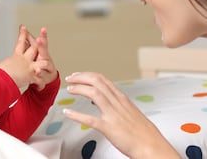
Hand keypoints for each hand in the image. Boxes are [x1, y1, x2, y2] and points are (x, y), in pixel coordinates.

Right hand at [0, 25, 39, 88]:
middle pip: (35, 47)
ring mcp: (30, 68)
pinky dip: (40, 84)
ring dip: (45, 63)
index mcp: (16, 56)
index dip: (22, 34)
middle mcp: (25, 60)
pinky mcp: (32, 77)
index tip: (23, 27)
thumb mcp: (0, 65)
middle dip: (40, 42)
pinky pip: (39, 80)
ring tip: (46, 64)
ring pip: (43, 62)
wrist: (2, 82)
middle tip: (41, 38)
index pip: (20, 42)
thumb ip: (3, 63)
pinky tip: (40, 86)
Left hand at [28, 27, 57, 89]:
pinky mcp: (44, 77)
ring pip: (44, 63)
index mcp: (41, 51)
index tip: (43, 29)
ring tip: (37, 62)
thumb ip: (28, 39)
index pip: (42, 41)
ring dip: (40, 63)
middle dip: (42, 44)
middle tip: (39, 39)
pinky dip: (39, 75)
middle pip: (44, 50)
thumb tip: (22, 27)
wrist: (47, 77)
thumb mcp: (34, 48)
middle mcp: (44, 58)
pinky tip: (37, 72)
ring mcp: (46, 67)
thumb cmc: (39, 61)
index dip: (43, 35)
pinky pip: (42, 76)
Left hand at [64, 72, 179, 158]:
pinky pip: (90, 119)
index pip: (102, 79)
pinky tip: (68, 113)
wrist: (154, 148)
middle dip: (81, 77)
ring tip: (69, 89)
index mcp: (122, 99)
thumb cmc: (144, 134)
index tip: (78, 75)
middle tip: (70, 79)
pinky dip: (77, 115)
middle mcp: (117, 103)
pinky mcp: (109, 128)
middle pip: (97, 82)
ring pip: (94, 94)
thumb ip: (119, 104)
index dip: (87, 75)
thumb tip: (107, 99)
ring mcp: (113, 115)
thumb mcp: (132, 112)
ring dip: (79, 89)